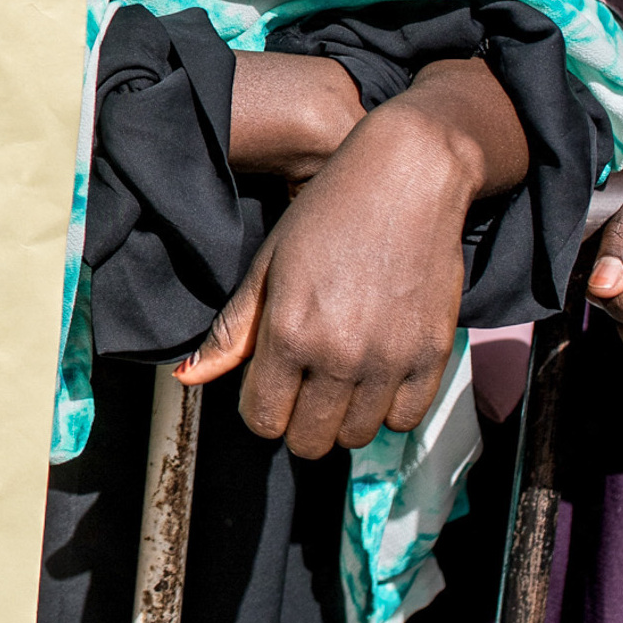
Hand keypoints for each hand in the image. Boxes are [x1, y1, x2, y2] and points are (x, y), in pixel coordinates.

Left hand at [177, 69, 507, 453]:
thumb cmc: (327, 216)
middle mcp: (339, 355)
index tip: (266, 389)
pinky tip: (374, 380)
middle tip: (300, 390)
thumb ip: (232, 331)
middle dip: (296, 423)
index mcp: (289, 332)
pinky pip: (406, 419)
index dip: (258, 411)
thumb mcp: (266, 268)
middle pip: (309, 440)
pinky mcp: (433, 356)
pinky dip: (387, 411)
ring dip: (341, 419)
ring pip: (357, 436)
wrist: (405, 181)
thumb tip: (189, 377)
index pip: (262, 419)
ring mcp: (390, 360)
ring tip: (337, 381)